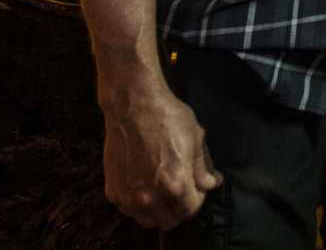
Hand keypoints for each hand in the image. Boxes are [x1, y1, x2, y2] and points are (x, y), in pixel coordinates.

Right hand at [100, 81, 221, 229]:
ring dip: (157, 211)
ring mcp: (129, 196)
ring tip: (162, 191)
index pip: (191, 210)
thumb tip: (212, 184)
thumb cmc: (167, 117)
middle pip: (169, 221)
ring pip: (147, 220)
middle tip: (181, 191)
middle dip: (179, 209)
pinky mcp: (113, 190)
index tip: (196, 187)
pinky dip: (138, 204)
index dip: (197, 199)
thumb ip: (203, 168)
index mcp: (176, 184)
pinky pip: (128, 209)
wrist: (133, 104)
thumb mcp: (195, 139)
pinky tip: (144, 185)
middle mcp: (151, 196)